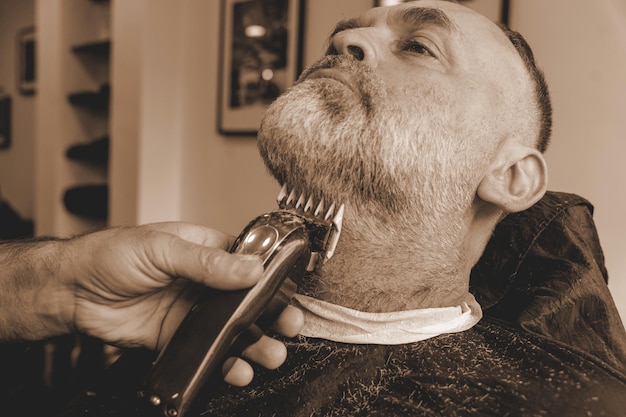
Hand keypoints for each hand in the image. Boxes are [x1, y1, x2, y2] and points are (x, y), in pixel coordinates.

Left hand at [63, 222, 303, 385]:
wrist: (72, 291)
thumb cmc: (111, 255)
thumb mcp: (161, 249)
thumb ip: (207, 262)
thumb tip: (250, 269)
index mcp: (204, 250)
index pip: (248, 262)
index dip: (271, 278)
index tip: (289, 292)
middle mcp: (203, 282)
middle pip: (247, 300)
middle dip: (271, 315)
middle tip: (289, 326)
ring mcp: (192, 311)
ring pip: (232, 329)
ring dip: (254, 343)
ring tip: (270, 355)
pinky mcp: (176, 338)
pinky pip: (207, 351)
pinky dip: (224, 363)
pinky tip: (236, 369)